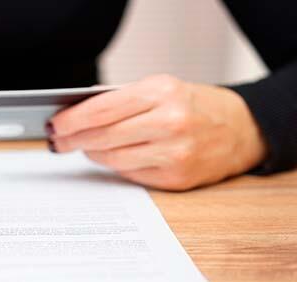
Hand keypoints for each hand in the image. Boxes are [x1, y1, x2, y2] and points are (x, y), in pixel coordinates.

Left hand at [48, 74, 266, 189]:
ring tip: (84, 147)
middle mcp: (169, 122)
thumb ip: (123, 100)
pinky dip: (116, 165)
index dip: (72, 120)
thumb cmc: (194, 106)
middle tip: (59, 142)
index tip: (55, 125)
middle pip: (102, 137)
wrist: (241, 130)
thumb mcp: (163, 88)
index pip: (101, 110)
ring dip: (92, 154)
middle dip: (74, 140)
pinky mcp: (175, 178)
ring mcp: (174, 153)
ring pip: (112, 159)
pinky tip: (112, 157)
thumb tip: (77, 117)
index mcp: (162, 92)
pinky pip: (129, 174)